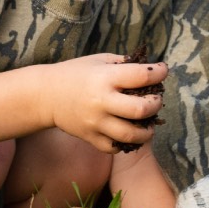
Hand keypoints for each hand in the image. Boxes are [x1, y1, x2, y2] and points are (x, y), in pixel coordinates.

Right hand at [48, 53, 166, 153]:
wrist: (46, 95)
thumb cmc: (75, 73)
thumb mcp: (99, 60)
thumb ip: (124, 64)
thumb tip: (150, 69)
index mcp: (105, 78)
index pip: (142, 76)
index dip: (159, 73)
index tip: (162, 71)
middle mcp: (102, 101)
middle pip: (141, 109)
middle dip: (156, 104)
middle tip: (155, 101)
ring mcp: (95, 122)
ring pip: (131, 134)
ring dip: (147, 131)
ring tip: (149, 124)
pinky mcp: (90, 137)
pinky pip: (114, 147)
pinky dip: (125, 143)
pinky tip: (128, 133)